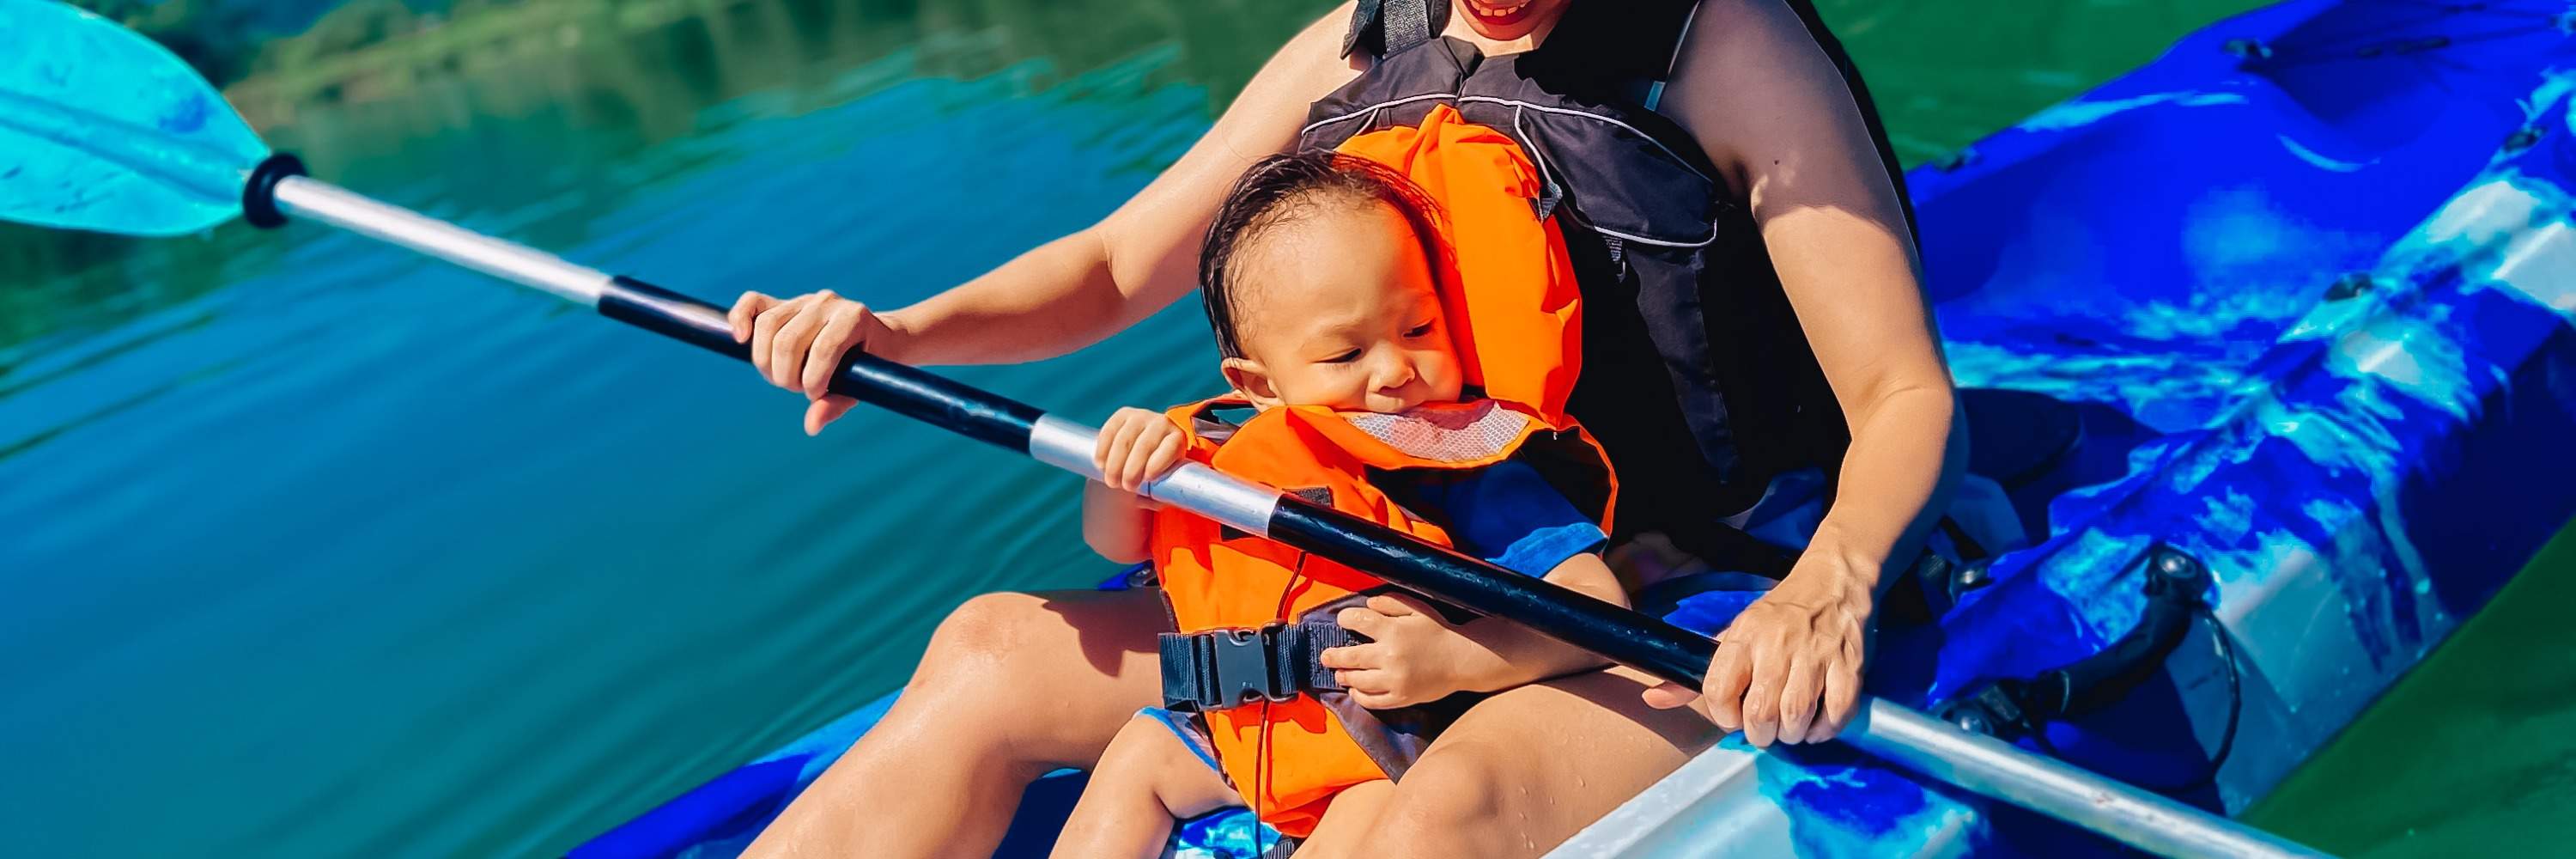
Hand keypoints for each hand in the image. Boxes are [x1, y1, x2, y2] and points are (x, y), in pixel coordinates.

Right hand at [728, 290, 892, 435]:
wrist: (876, 337)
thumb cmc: (868, 365)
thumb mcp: (860, 386)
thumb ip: (836, 404)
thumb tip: (810, 426)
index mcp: (853, 317)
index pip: (823, 349)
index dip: (813, 380)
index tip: (816, 396)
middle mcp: (827, 302)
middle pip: (788, 340)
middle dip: (786, 375)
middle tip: (796, 388)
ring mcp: (804, 300)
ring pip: (767, 326)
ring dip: (765, 362)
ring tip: (781, 377)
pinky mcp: (784, 302)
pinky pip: (753, 303)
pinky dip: (740, 319)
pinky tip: (740, 340)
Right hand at [1092, 407, 1187, 493]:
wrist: (1147, 450)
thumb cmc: (1159, 470)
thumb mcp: (1165, 482)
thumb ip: (1159, 493)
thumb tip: (1143, 499)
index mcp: (1177, 439)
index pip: (1170, 447)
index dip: (1158, 462)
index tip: (1147, 478)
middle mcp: (1161, 423)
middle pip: (1145, 445)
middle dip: (1133, 468)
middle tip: (1126, 487)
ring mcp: (1141, 417)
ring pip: (1125, 439)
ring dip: (1115, 462)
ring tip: (1112, 481)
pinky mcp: (1122, 415)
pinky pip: (1109, 430)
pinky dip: (1103, 449)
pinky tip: (1101, 464)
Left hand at [1322, 594, 1471, 708]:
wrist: (1461, 659)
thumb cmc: (1438, 631)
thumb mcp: (1417, 609)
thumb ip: (1391, 603)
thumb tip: (1367, 605)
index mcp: (1394, 631)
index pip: (1359, 622)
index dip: (1345, 619)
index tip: (1342, 620)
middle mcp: (1390, 656)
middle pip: (1351, 657)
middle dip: (1333, 655)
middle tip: (1325, 656)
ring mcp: (1394, 680)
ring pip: (1358, 681)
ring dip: (1344, 676)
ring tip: (1339, 673)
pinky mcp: (1400, 697)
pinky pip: (1373, 701)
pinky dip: (1359, 696)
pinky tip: (1355, 690)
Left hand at [1642, 553, 1874, 746]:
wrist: (1833, 584)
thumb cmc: (1777, 617)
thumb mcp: (1732, 636)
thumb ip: (1695, 674)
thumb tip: (1652, 699)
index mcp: (1743, 638)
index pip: (1717, 690)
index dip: (1723, 717)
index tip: (1733, 718)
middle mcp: (1776, 646)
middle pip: (1760, 712)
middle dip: (1760, 733)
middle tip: (1765, 729)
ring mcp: (1815, 655)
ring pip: (1796, 715)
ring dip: (1791, 734)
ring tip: (1790, 728)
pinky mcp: (1848, 665)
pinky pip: (1836, 712)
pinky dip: (1824, 729)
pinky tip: (1816, 725)